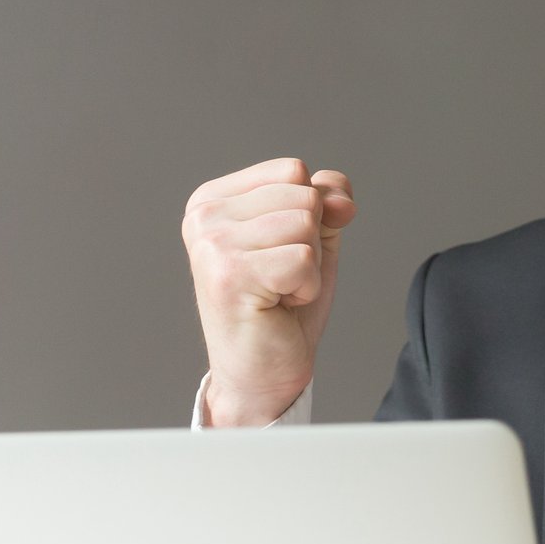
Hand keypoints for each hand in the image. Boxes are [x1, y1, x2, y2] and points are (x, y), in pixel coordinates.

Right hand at [182, 158, 356, 425]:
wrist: (263, 373)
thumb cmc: (282, 308)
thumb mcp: (313, 240)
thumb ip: (326, 202)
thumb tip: (340, 198)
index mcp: (213, 198)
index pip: (293, 170)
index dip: (309, 214)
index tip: (279, 253)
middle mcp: (204, 216)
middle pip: (303, 196)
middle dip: (310, 243)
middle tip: (280, 279)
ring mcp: (212, 244)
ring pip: (305, 225)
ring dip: (308, 268)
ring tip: (278, 292)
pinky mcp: (230, 275)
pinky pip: (304, 260)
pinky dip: (305, 288)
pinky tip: (278, 306)